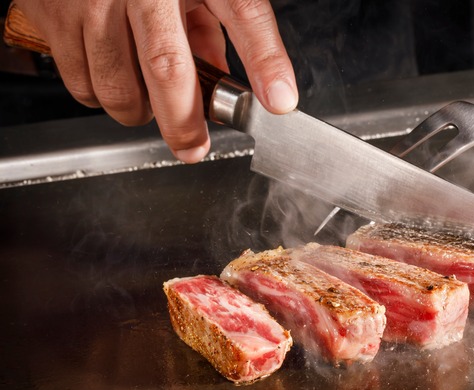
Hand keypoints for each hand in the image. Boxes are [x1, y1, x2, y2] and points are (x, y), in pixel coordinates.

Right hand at [15, 0, 297, 162]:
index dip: (265, 61)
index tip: (278, 101)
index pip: (243, 15)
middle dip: (184, 123)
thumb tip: (227, 80)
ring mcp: (87, 2)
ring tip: (151, 98)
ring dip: (140, 111)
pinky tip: (116, 77)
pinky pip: (79, 82)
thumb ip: (228, 25)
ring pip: (116, 89)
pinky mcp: (50, 15)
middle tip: (194, 146)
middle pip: (166, 69)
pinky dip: (102, 96)